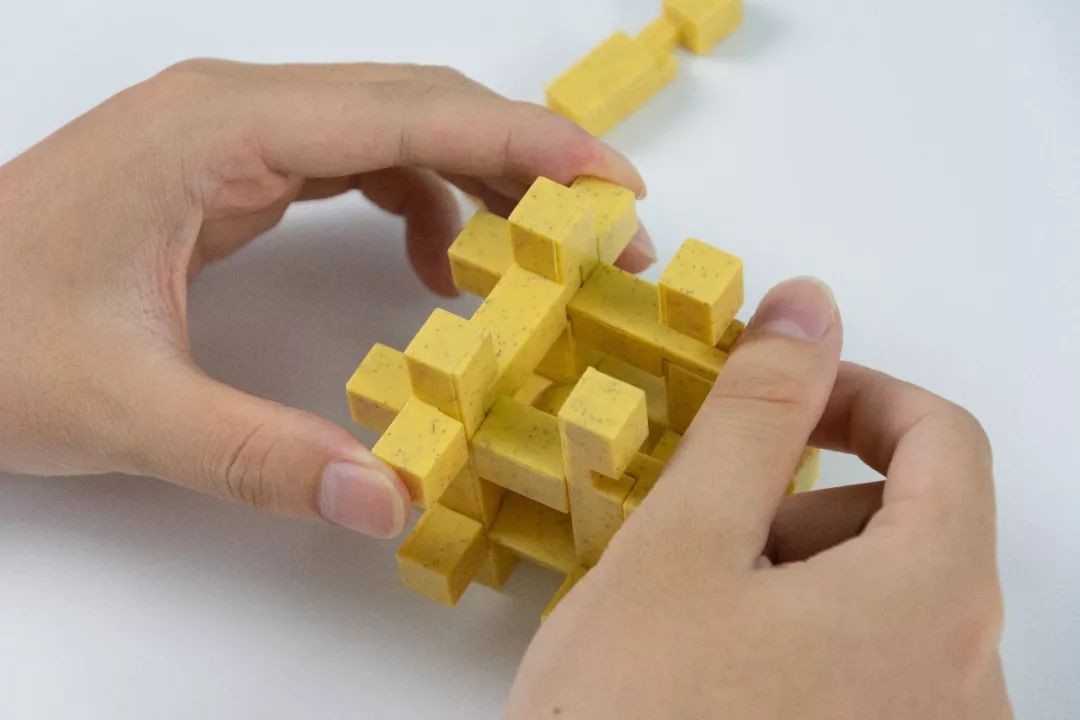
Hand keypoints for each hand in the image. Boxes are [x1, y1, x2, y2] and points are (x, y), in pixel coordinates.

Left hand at [0, 60, 651, 537]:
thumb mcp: (119, 407)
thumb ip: (257, 457)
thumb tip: (386, 502)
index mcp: (217, 133)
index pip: (406, 113)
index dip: (522, 144)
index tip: (610, 183)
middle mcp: (236, 111)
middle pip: (418, 104)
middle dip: (524, 161)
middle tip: (606, 231)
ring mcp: (234, 135)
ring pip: (395, 127)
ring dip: (480, 181)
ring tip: (541, 257)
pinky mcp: (233, 170)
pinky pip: (359, 163)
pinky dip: (421, 204)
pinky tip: (439, 266)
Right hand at [506, 278, 1010, 718]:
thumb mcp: (681, 546)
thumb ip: (754, 416)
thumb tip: (809, 306)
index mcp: (934, 602)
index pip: (944, 439)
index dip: (857, 396)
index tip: (778, 404)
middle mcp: (969, 684)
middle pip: (914, 530)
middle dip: (804, 505)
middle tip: (699, 541)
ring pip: (886, 610)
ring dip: (793, 580)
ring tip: (692, 625)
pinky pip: (873, 681)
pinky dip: (802, 650)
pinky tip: (716, 687)